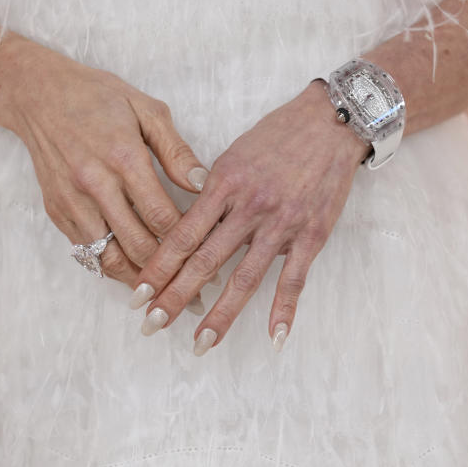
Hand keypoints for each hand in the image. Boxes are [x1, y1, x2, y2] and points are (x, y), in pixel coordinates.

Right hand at [0, 51, 208, 287]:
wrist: (38, 96)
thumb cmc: (98, 98)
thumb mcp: (146, 109)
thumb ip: (176, 150)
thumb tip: (203, 183)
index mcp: (123, 157)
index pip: (162, 216)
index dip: (189, 241)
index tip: (210, 254)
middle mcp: (95, 184)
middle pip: (138, 245)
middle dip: (170, 271)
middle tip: (196, 288)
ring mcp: (72, 202)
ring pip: (110, 258)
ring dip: (140, 280)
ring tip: (167, 294)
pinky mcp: (57, 212)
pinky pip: (88, 252)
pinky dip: (112, 268)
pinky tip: (135, 274)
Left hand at [131, 79, 370, 353]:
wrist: (330, 122)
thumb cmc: (278, 135)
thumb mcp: (233, 156)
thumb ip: (211, 192)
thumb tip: (186, 226)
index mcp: (224, 184)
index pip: (182, 235)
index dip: (158, 267)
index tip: (137, 293)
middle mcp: (249, 207)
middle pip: (205, 262)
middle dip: (175, 297)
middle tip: (151, 324)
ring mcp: (281, 224)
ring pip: (244, 278)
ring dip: (220, 315)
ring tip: (199, 343)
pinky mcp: (312, 235)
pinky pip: (294, 279)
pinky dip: (284, 310)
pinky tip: (274, 338)